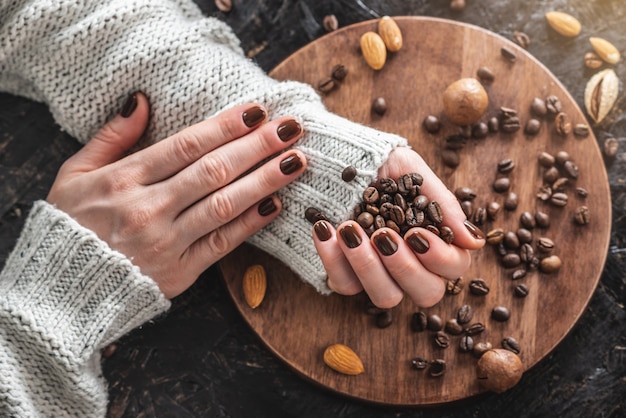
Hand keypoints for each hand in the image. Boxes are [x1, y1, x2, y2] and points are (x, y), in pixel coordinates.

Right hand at [47, 94, 305, 297]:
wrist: (61, 293)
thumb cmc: (69, 227)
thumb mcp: (74, 175)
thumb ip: (110, 137)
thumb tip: (142, 101)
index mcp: (122, 180)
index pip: (186, 145)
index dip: (225, 126)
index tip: (257, 111)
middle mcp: (148, 209)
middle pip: (212, 171)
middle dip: (256, 147)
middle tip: (290, 128)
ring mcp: (166, 243)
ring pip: (223, 205)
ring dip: (264, 181)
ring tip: (295, 162)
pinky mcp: (179, 272)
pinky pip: (221, 245)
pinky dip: (249, 224)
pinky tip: (275, 205)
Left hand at [313, 147, 484, 307]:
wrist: (337, 156)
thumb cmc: (381, 164)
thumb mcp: (411, 172)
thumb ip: (443, 206)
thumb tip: (475, 242)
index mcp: (434, 241)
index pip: (453, 267)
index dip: (440, 258)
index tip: (416, 233)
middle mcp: (411, 264)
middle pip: (426, 293)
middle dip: (406, 267)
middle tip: (384, 236)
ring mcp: (378, 274)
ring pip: (386, 297)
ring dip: (369, 267)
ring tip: (350, 230)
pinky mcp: (346, 274)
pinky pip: (344, 284)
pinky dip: (333, 259)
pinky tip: (325, 229)